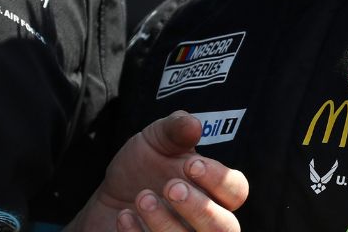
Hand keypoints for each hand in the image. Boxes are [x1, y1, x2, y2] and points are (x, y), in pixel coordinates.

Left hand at [67, 111, 248, 231]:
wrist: (111, 194)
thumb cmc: (144, 165)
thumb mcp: (156, 139)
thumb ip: (175, 129)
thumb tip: (193, 125)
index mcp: (215, 190)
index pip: (237, 191)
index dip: (218, 179)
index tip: (191, 165)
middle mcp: (207, 221)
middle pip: (226, 228)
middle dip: (201, 209)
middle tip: (170, 186)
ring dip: (167, 223)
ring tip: (142, 197)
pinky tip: (124, 216)